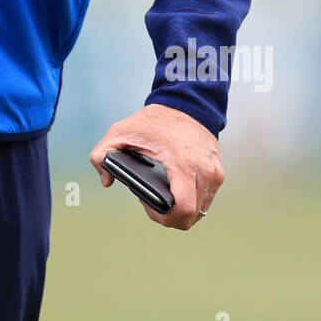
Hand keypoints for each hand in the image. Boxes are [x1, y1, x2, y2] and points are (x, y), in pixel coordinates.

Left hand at [89, 103, 223, 229]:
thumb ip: (102, 154)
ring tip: (163, 194)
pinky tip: (174, 188)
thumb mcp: (120, 131)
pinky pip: (205, 198)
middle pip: (191, 216)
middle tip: (152, 200)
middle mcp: (204, 172)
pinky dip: (191, 200)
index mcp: (183, 164)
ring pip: (200, 210)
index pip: (183, 210)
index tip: (148, 205)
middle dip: (169, 217)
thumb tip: (106, 180)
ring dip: (181, 210)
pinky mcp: (217, 172)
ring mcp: (214, 174)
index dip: (164, 218)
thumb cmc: (154, 119)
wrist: (187, 102)